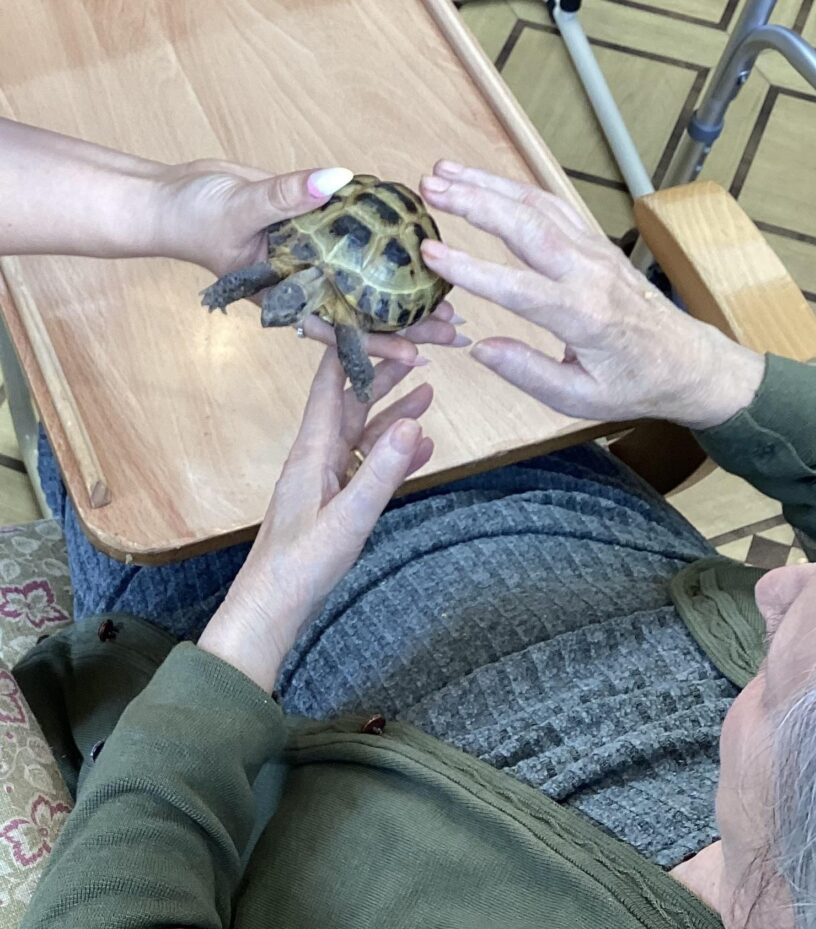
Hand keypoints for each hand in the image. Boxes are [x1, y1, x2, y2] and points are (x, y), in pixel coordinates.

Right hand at [157, 159, 465, 362]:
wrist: (172, 198)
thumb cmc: (194, 215)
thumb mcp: (239, 206)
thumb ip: (285, 196)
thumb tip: (335, 181)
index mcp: (286, 294)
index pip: (339, 327)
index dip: (378, 345)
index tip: (419, 356)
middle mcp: (304, 285)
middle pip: (362, 313)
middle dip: (406, 326)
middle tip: (454, 332)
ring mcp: (310, 263)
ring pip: (363, 285)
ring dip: (401, 294)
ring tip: (447, 302)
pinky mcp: (312, 236)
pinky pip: (352, 247)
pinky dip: (379, 252)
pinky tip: (414, 253)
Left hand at [197, 349, 433, 691]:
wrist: (272, 608)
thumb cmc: (301, 565)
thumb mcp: (349, 518)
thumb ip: (381, 472)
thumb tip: (415, 423)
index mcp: (313, 450)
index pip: (333, 383)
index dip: (356, 349)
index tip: (385, 321)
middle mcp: (318, 456)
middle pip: (353, 401)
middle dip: (384, 373)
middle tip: (421, 350)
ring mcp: (326, 478)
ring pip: (363, 433)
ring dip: (393, 411)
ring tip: (429, 390)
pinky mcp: (334, 501)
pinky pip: (368, 465)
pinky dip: (393, 452)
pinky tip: (420, 448)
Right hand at [418, 162, 764, 429]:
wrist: (688, 361)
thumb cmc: (633, 385)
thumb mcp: (580, 398)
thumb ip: (527, 373)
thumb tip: (479, 348)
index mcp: (582, 316)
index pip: (516, 287)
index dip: (470, 269)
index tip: (429, 253)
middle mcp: (588, 273)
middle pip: (525, 224)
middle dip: (474, 201)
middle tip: (428, 187)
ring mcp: (595, 251)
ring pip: (537, 204)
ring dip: (488, 184)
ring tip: (444, 173)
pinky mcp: (596, 243)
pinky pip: (553, 206)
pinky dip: (515, 188)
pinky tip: (485, 181)